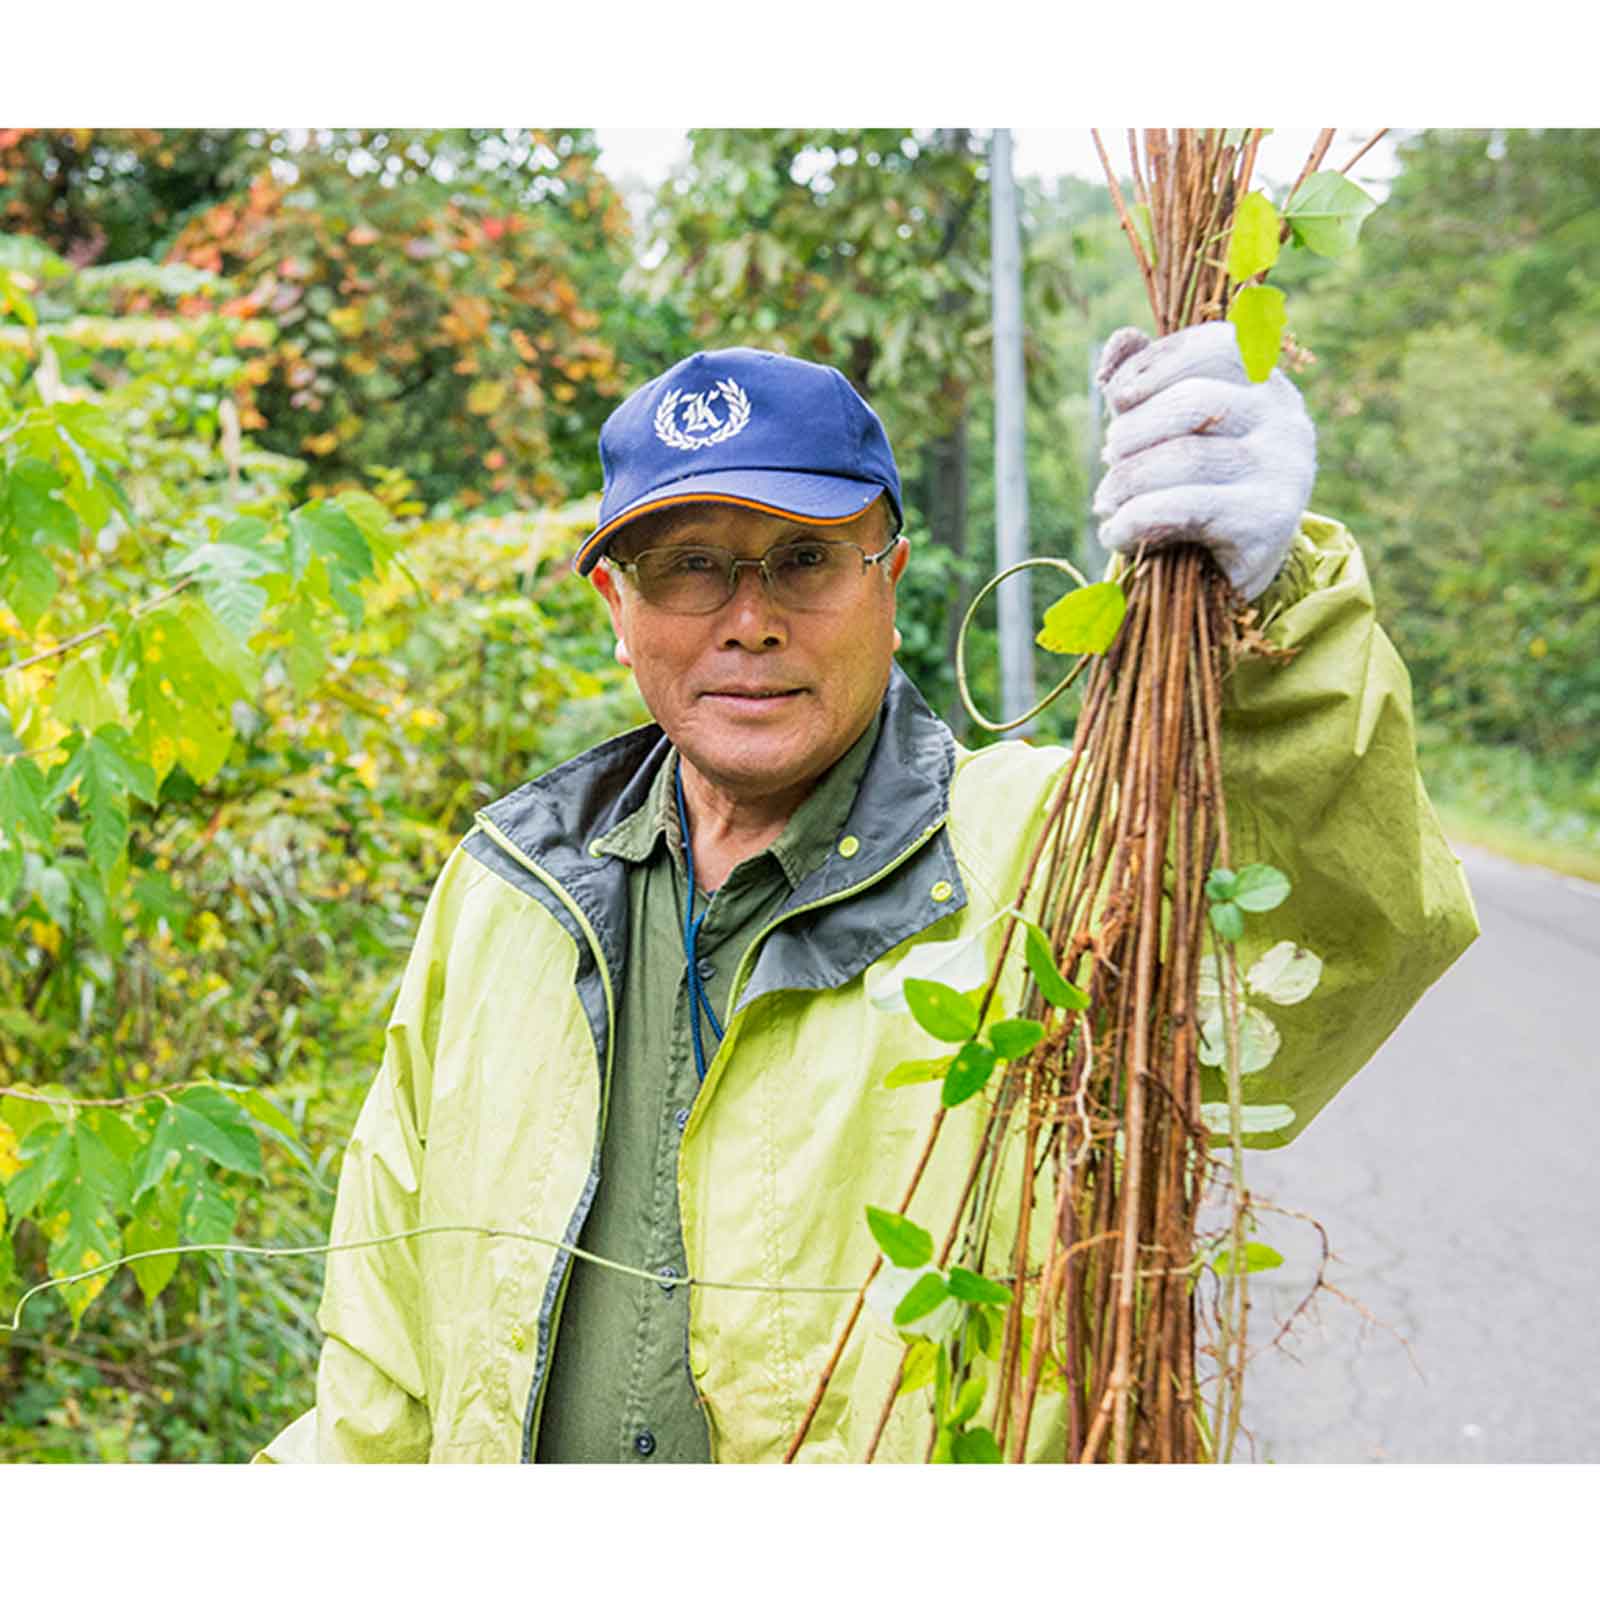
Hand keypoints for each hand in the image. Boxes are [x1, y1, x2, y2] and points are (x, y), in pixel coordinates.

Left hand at [1092, 323, 1315, 599]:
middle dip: (1132, 432)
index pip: (1217, 346)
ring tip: (1105, 502)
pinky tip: (1117, 533)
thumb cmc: (1196, 488)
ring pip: (1185, 457)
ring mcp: (1283, 470)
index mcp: (1265, 384)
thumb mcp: (1171, 431)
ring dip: (1126, 482)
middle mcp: (1284, 419)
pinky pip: (1185, 508)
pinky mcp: (1267, 522)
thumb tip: (1121, 340)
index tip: (1118, 398)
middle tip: (1108, 461)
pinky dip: (1135, 520)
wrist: (1229, 573)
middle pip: (1194, 402)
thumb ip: (1145, 382)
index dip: (1156, 364)